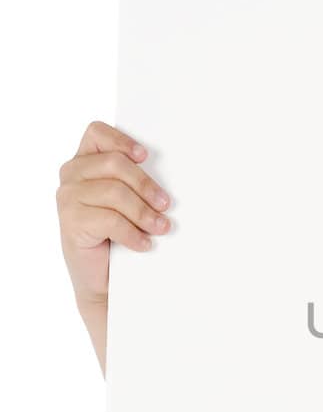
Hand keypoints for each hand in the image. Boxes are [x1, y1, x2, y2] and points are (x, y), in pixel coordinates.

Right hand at [56, 120, 172, 306]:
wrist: (100, 279)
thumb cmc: (116, 235)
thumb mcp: (126, 202)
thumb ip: (133, 182)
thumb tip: (166, 179)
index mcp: (84, 161)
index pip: (96, 133)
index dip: (121, 140)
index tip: (145, 156)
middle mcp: (71, 175)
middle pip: (114, 164)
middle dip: (145, 184)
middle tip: (166, 204)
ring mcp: (67, 198)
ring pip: (115, 193)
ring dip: (144, 213)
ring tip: (161, 227)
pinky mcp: (70, 222)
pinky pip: (110, 221)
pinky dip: (133, 234)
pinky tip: (144, 244)